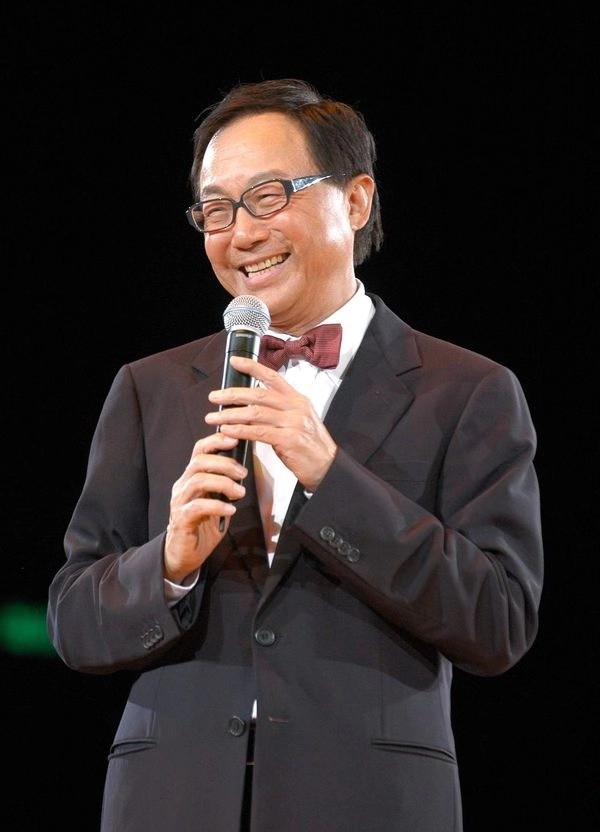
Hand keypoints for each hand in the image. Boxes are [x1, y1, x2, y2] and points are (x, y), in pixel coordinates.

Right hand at [164, 432, 246, 582]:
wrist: (183, 554)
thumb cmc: (202, 526)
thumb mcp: (218, 501)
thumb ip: (226, 486)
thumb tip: (243, 470)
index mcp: (191, 477)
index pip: (200, 450)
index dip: (216, 440)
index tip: (236, 438)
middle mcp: (182, 485)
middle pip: (199, 461)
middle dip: (224, 463)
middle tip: (243, 473)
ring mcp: (180, 501)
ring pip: (198, 480)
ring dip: (223, 483)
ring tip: (240, 492)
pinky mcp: (181, 519)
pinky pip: (198, 506)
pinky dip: (217, 505)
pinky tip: (231, 509)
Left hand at [205, 355, 337, 492]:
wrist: (327, 467)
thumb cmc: (309, 446)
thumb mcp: (297, 420)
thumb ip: (278, 410)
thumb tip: (250, 406)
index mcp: (297, 399)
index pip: (273, 377)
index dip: (253, 367)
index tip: (235, 361)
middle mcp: (296, 407)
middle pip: (259, 395)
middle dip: (232, 394)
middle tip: (214, 396)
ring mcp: (293, 423)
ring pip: (255, 413)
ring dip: (230, 415)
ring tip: (213, 417)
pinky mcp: (289, 440)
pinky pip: (259, 432)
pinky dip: (240, 431)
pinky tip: (227, 431)